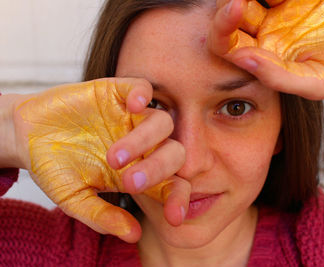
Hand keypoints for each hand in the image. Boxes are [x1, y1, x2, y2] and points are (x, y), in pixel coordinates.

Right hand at [13, 78, 187, 242]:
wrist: (27, 136)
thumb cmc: (54, 169)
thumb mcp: (75, 198)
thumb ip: (103, 215)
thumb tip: (134, 236)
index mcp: (139, 171)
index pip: (172, 184)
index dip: (178, 198)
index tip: (175, 216)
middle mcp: (143, 145)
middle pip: (174, 153)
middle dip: (158, 169)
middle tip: (129, 182)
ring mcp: (131, 117)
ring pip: (162, 123)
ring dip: (144, 141)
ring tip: (114, 156)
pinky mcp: (117, 92)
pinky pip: (144, 88)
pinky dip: (144, 95)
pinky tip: (133, 105)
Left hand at [209, 0, 323, 98]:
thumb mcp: (318, 83)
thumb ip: (279, 77)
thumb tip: (242, 59)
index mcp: (266, 59)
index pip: (227, 45)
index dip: (223, 27)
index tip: (238, 5)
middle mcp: (268, 34)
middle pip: (231, 14)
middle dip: (229, 1)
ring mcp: (282, 11)